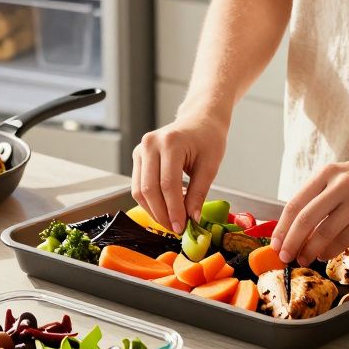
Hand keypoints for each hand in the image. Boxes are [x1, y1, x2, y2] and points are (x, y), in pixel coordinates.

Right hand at [131, 115, 228, 233]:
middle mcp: (150, 145)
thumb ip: (199, 193)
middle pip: (149, 189)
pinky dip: (150, 202)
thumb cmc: (208, 139)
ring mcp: (140, 150)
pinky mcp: (137, 157)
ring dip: (154, 211)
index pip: (168, 184)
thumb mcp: (210, 166)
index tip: (181, 227)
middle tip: (175, 228)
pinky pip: (139, 186)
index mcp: (170, 143)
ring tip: (171, 221)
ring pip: (139, 190)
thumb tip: (192, 219)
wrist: (199, 120)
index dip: (174, 210)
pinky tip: (165, 208)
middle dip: (162, 214)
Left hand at [270, 148, 348, 265]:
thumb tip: (298, 227)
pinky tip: (324, 255)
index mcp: (327, 173)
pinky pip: (346, 238)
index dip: (282, 227)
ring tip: (304, 259)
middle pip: (306, 219)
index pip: (295, 203)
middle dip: (292, 242)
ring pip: (325, 232)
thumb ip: (322, 196)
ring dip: (310, 250)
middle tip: (285, 257)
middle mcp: (340, 184)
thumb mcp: (342, 175)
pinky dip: (331, 250)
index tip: (276, 244)